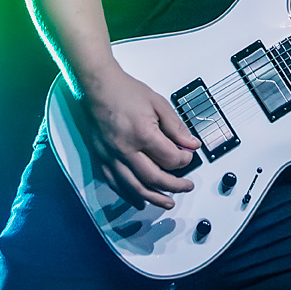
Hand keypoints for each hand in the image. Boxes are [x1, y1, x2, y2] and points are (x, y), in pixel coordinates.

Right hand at [75, 65, 200, 209]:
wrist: (99, 86)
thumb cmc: (126, 91)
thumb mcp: (158, 103)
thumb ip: (176, 126)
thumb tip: (191, 144)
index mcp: (142, 133)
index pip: (170, 158)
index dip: (184, 160)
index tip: (189, 156)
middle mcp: (125, 149)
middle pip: (154, 178)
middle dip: (174, 186)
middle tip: (186, 187)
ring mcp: (111, 156)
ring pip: (134, 187)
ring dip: (153, 198)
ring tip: (168, 203)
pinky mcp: (101, 158)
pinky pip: (115, 183)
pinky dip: (128, 195)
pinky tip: (139, 201)